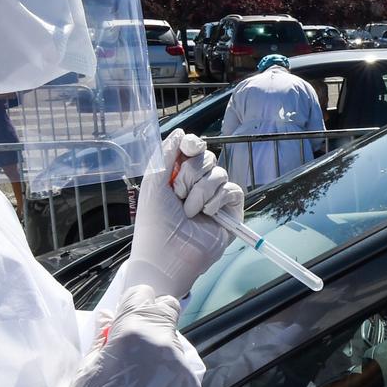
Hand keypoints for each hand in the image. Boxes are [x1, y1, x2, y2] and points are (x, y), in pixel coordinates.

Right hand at [38, 285, 204, 386]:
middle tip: (129, 345)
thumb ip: (104, 339)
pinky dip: (169, 372)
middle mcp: (169, 348)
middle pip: (167, 314)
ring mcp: (185, 371)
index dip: (132, 305)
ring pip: (177, 344)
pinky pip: (183, 369)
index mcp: (138, 336)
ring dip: (160, 351)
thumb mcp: (87, 372)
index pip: (144, 298)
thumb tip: (110, 317)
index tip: (123, 316)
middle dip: (150, 323)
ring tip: (137, 377)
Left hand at [124, 129, 245, 298]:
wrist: (167, 255)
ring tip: (189, 211)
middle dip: (190, 174)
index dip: (193, 144)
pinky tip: (206, 214)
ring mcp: (215, 198)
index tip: (189, 147)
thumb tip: (181, 131)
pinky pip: (232, 190)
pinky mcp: (230, 211)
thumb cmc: (154, 223)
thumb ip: (166, 154)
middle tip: (178, 194)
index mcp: (177, 175)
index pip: (193, 148)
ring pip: (219, 174)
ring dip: (201, 192)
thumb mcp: (153, 183)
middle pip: (207, 157)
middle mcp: (197, 184)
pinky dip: (217, 201)